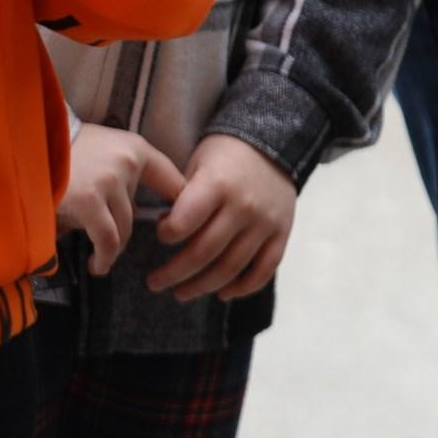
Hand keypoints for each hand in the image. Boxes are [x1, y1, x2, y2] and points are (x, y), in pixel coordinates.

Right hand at [56, 124, 185, 275]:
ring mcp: (110, 181)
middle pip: (138, 212)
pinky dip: (105, 257)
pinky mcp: (89, 200)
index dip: (179, 207)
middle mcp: (128, 162)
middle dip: (122, 232)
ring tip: (102, 261)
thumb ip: (124, 175)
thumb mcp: (103, 152)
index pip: (172, 180)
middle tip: (109, 244)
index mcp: (136, 148)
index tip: (174, 226)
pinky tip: (98, 265)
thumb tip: (140, 212)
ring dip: (112, 249)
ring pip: (123, 228)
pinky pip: (107, 239)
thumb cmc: (62, 152)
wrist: (24, 146)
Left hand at [146, 134, 297, 303]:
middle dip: (173, 273)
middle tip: (155, 282)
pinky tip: (223, 293)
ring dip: (201, 286)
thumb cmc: (224, 155)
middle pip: (204, 253)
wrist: (273, 143)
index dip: (166, 235)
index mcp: (218, 184)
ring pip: (231, 268)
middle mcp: (244, 206)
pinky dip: (243, 287)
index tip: (160, 235)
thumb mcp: (198, 163)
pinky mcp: (282, 232)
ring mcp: (265, 222)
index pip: (184, 223)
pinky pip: (264, 270)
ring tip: (180, 293)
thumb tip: (166, 233)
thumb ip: (183, 197)